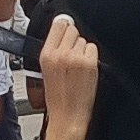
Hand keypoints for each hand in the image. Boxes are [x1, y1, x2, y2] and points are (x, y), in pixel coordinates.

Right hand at [34, 14, 98, 129]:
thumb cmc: (57, 97)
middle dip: (74, 40)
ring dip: (83, 50)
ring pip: (84, 40)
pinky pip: (93, 49)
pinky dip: (92, 57)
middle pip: (73, 29)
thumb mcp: (46, 70)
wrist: (67, 116)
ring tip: (78, 67)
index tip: (65, 31)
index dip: (64, 27)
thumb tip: (63, 27)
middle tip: (72, 57)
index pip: (58, 24)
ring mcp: (75, 58)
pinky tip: (86, 69)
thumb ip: (53, 48)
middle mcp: (60, 54)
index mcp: (46, 55)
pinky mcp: (89, 63)